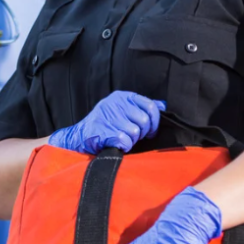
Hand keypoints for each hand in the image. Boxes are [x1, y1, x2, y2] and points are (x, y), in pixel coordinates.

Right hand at [49, 91, 165, 153]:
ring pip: (135, 132)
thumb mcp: (124, 111)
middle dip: (142, 133)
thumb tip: (163, 106)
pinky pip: (125, 141)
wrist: (80, 137)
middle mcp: (115, 103)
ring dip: (131, 141)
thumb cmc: (106, 125)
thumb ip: (142, 108)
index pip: (150, 106)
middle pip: (144, 121)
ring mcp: (108, 116)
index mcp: (123, 97)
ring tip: (122, 139)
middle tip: (133, 137)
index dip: (155, 122)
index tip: (151, 132)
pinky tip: (116, 144)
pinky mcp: (103, 130)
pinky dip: (123, 146)